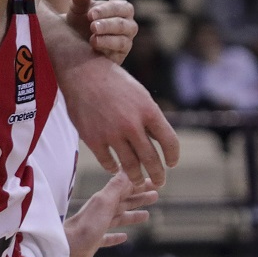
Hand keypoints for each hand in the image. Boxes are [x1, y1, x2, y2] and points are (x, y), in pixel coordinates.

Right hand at [63, 56, 179, 186]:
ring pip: (129, 164)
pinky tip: (115, 169)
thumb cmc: (116, 84)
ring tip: (139, 181)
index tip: (173, 164)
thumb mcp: (142, 96)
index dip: (173, 156)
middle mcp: (132, 124)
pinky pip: (107, 161)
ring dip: (136, 176)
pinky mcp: (92, 138)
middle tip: (160, 182)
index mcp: (149, 111)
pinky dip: (113, 168)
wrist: (84, 74)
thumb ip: (150, 119)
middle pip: (151, 158)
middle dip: (158, 174)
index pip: (170, 141)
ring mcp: (111, 133)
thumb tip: (160, 142)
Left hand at [64, 171, 157, 256]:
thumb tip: (128, 169)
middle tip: (156, 194)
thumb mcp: (104, 203)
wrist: (64, 249)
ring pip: (119, 218)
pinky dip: (117, 236)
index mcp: (105, 200)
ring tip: (146, 215)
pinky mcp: (94, 241)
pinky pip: (108, 237)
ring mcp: (98, 226)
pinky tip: (124, 237)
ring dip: (132, 215)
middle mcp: (102, 211)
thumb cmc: (85, 225)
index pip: (126, 188)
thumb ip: (116, 186)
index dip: (140, 183)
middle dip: (139, 197)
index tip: (154, 180)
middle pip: (124, 201)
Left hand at [66, 0, 138, 65]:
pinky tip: (93, 49)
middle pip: (125, 25)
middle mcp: (128, 26)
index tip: (90, 14)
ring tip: (92, 39)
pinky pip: (117, 55)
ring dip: (108, 40)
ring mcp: (126, 42)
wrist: (72, 42)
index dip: (107, 10)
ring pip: (123, 41)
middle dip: (108, 25)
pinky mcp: (119, 57)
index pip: (122, 8)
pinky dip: (106, 51)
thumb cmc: (80, 21)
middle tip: (92, 26)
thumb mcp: (78, 9)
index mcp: (122, 10)